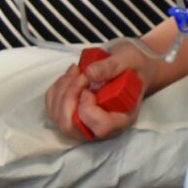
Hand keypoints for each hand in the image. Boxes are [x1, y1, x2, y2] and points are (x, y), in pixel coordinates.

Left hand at [46, 38, 163, 139]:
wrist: (131, 68)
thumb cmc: (134, 66)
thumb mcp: (129, 59)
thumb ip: (111, 66)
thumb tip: (89, 73)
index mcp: (122, 119)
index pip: (100, 127)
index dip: (88, 108)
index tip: (90, 85)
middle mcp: (102, 128)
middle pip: (71, 127)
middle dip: (68, 97)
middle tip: (80, 74)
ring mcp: (85, 123)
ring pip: (58, 117)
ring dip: (61, 90)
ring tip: (76, 71)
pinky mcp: (73, 115)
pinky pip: (53, 108)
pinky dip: (56, 89)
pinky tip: (70, 76)